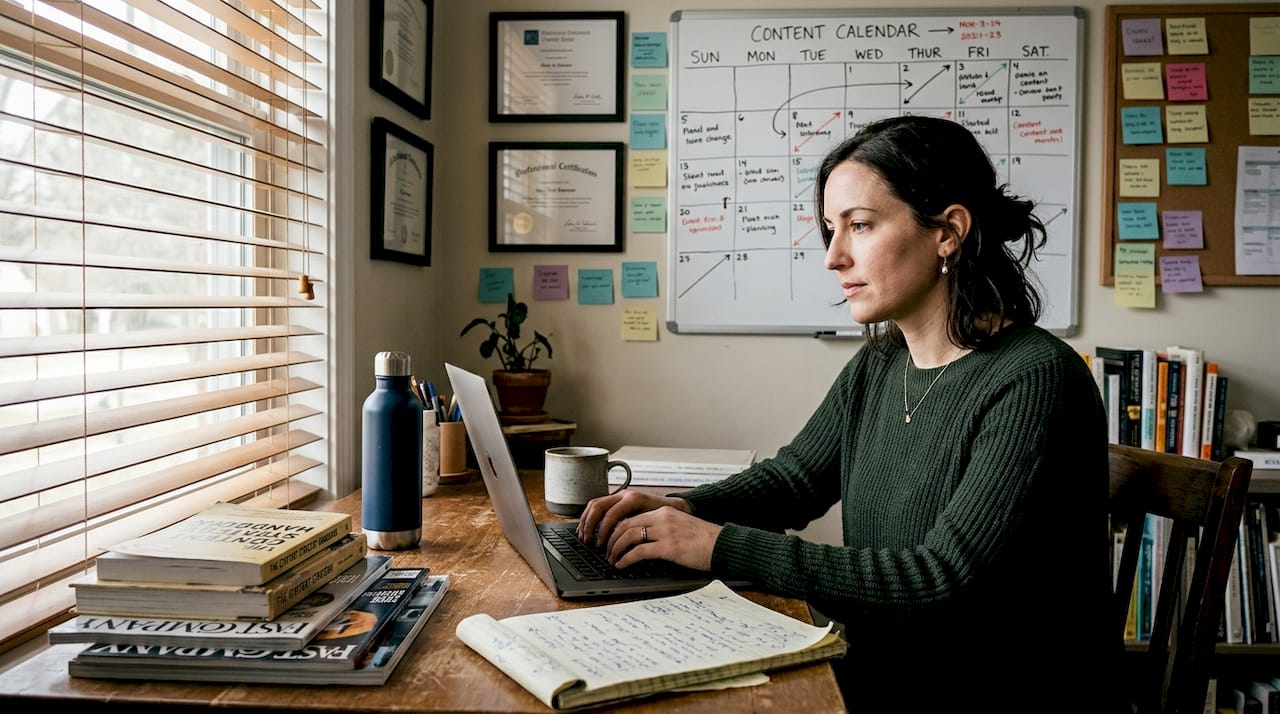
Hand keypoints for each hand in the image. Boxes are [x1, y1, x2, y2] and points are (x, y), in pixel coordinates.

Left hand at [576, 490, 717, 571]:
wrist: (722, 544)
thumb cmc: (704, 540)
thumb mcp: (681, 526)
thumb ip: (663, 528)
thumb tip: (644, 541)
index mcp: (664, 511)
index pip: (632, 517)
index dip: (617, 530)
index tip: (611, 540)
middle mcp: (662, 518)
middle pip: (625, 525)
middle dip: (611, 539)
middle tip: (606, 551)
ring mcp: (665, 531)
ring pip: (628, 536)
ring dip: (615, 549)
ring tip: (612, 559)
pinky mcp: (668, 547)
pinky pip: (639, 551)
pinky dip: (626, 559)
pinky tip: (622, 565)